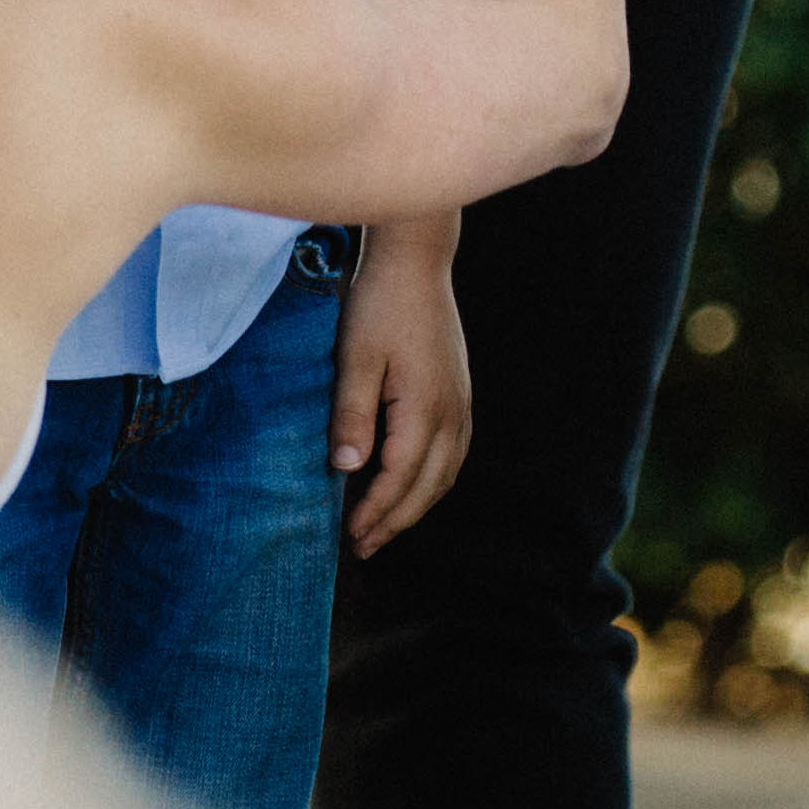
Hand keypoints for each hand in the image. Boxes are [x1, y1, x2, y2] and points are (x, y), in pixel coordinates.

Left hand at [331, 216, 473, 556]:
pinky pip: (452, 453)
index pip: (400, 477)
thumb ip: (352, 414)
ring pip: (446, 474)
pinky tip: (411, 485)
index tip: (350, 536)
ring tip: (384, 526)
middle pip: (428, 486)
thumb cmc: (379, 304)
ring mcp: (461, 403)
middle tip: (364, 547)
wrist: (416, 261)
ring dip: (416, 505)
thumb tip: (347, 468)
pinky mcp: (460, 393)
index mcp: (425, 407)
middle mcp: (452, 412)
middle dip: (396, 521)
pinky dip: (432, 480)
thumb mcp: (355, 358)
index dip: (376, 512)